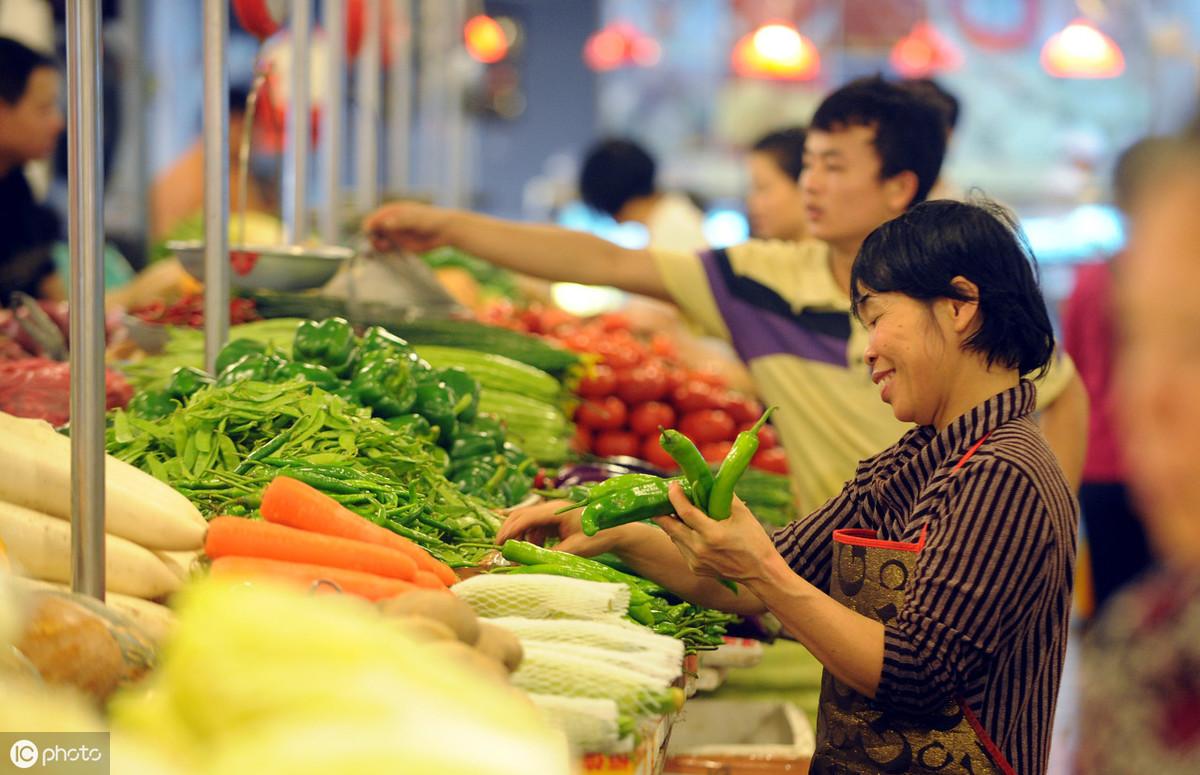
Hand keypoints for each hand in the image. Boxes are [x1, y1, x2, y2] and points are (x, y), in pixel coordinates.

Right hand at [362, 202, 455, 253]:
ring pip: (377, 240)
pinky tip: (389, 251)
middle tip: (378, 243)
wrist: (444, 231)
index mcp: (392, 211)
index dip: (369, 225)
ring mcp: (394, 234)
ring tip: (385, 247)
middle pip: (372, 230)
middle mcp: (390, 222)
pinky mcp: (399, 245)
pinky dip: (384, 251)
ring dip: (376, 245)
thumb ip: (401, 221)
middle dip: (371, 237)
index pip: (373, 217)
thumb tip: (385, 223)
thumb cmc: (430, 220)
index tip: (370, 233)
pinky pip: (386, 249)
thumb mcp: (416, 219)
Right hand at [495, 499, 617, 555]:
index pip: (526, 517)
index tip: (498, 543)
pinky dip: (532, 539)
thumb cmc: (599, 536)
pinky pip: (538, 528)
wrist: (617, 532)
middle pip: (523, 516)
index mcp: (556, 511)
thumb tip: (530, 563)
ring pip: (529, 523)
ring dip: (522, 537)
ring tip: (518, 556)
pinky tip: (534, 551)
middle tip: (500, 549)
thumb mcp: (575, 549)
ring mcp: (554, 514)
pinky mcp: (557, 521)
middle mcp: (552, 509)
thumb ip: (552, 554)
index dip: (510, 530)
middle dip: (510, 531)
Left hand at [655, 482, 777, 581]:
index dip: (675, 496)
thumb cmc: (754, 540)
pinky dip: (681, 536)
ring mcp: (695, 561)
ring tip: (676, 510)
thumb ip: (724, 497)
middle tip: (663, 498)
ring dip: (672, 523)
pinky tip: (689, 529)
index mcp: (712, 534)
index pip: (685, 512)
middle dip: (661, 511)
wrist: (761, 572)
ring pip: (673, 537)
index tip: (672, 485)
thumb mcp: (742, 515)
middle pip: (669, 526)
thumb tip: (709, 482)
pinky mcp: (694, 568)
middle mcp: (700, 549)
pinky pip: (681, 547)